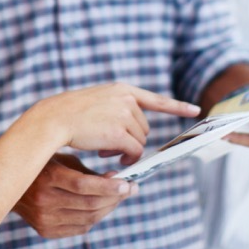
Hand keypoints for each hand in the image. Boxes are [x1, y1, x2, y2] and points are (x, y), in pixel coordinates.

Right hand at [13, 154, 134, 237]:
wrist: (8, 185)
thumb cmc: (43, 166)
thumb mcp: (62, 160)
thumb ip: (87, 172)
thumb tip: (117, 180)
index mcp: (47, 177)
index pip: (83, 185)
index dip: (109, 187)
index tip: (128, 183)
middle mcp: (43, 200)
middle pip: (89, 204)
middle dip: (115, 198)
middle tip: (131, 189)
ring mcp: (43, 218)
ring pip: (88, 218)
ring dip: (108, 208)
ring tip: (119, 197)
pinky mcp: (44, 230)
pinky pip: (79, 228)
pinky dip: (95, 218)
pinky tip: (102, 207)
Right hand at [34, 83, 200, 164]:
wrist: (53, 118)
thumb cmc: (70, 113)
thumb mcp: (97, 102)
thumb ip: (118, 110)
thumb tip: (134, 137)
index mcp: (122, 90)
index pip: (156, 99)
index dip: (177, 106)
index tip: (195, 110)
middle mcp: (126, 99)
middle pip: (144, 128)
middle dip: (131, 140)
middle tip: (110, 147)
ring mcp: (124, 115)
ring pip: (139, 141)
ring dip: (126, 150)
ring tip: (105, 150)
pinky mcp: (119, 133)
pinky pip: (134, 151)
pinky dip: (127, 158)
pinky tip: (110, 158)